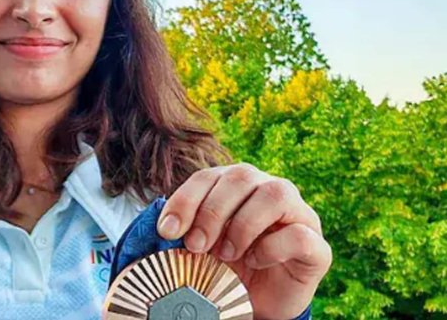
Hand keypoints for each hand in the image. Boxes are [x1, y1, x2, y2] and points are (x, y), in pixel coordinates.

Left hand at [156, 163, 331, 319]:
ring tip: (226, 254)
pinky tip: (255, 261)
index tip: (167, 231)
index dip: (185, 200)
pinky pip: (300, 234)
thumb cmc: (225, 267)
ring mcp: (298, 215)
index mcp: (235, 185)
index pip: (207, 175)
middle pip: (241, 177)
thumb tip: (161, 229)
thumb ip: (184, 231)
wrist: (255, 303)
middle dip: (211, 212)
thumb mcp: (199, 248)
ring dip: (243, 225)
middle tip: (196, 246)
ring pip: (275, 194)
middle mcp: (268, 190)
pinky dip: (272, 247)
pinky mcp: (317, 246)